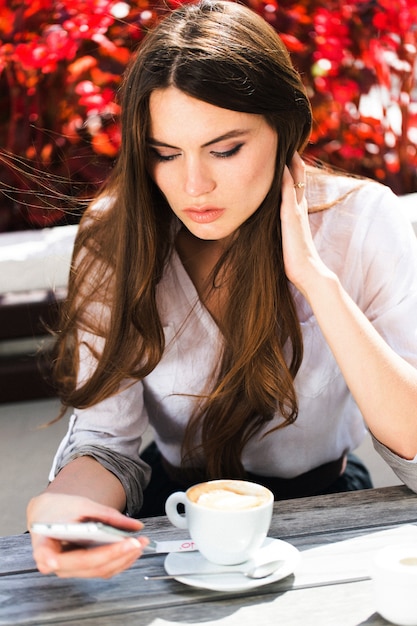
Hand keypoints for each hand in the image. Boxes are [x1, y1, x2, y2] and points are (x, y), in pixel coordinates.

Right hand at [27, 492, 148, 578]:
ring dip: (124, 559)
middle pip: (87, 564)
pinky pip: (103, 570)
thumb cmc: (61, 510)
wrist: (51, 515)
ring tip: (141, 543)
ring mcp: (69, 570)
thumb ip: (107, 515)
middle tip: (136, 542)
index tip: (54, 561)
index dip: (52, 560)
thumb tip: (135, 526)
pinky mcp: (82, 570)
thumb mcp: (82, 505)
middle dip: (116, 554)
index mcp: (45, 545)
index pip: (48, 557)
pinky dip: (120, 560)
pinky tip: (133, 549)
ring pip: (99, 571)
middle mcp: (55, 564)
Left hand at [280, 153, 327, 295]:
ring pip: (295, 181)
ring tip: (286, 145)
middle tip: (288, 143)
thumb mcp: (286, 242)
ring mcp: (296, 211)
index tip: (287, 156)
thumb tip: (268, 231)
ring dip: (290, 163)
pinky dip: (286, 177)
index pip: (296, 187)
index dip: (293, 172)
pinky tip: (282, 165)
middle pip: (299, 178)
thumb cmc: (296, 263)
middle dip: (294, 161)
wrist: (309, 273)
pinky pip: (288, 192)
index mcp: (297, 214)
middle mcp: (299, 209)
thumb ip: (280, 232)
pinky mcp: (291, 217)